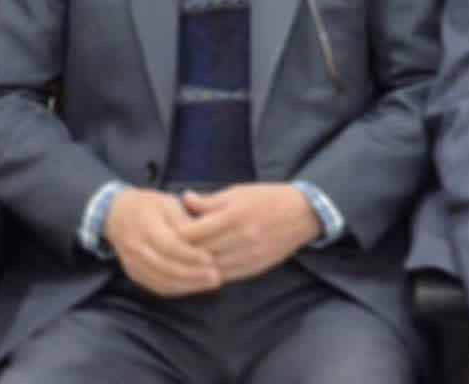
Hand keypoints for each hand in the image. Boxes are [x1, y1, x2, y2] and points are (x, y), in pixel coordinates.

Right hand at [103, 189, 221, 296]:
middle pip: (166, 267)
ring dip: (188, 285)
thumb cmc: (148, 206)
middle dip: (193, 274)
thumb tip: (204, 236)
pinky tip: (194, 286)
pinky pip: (157, 286)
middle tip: (216, 276)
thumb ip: (184, 221)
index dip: (190, 254)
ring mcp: (134, 264)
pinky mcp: (135, 274)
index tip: (210, 258)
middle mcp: (137, 248)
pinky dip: (177, 288)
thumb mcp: (168, 203)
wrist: (116, 215)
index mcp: (146, 226)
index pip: (169, 245)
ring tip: (210, 282)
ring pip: (162, 281)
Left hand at [179, 184, 321, 282]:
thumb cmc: (267, 198)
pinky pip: (224, 277)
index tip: (166, 230)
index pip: (193, 232)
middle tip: (168, 248)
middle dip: (181, 252)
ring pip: (209, 269)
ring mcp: (247, 256)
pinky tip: (200, 269)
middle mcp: (239, 239)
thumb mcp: (237, 192)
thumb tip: (183, 199)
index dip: (176, 234)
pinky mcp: (253, 269)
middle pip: (198, 252)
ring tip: (181, 260)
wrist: (302, 214)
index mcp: (233, 216)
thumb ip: (209, 201)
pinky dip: (209, 274)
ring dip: (193, 266)